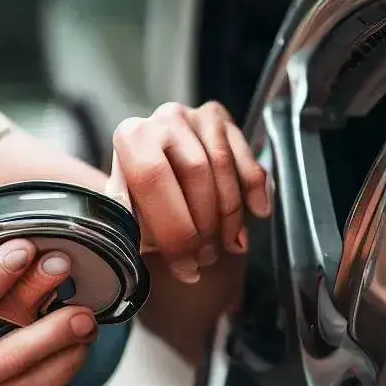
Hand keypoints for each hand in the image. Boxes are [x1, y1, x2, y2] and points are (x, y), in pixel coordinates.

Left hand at [107, 101, 271, 281]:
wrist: (152, 170)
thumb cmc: (141, 198)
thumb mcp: (128, 214)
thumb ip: (133, 225)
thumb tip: (141, 249)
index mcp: (132, 138)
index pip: (153, 181)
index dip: (174, 231)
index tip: (186, 267)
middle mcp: (165, 120)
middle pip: (195, 173)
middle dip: (205, 226)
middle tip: (206, 259)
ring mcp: (197, 117)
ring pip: (224, 167)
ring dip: (230, 215)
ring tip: (226, 245)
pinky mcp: (225, 122)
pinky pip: (248, 159)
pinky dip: (255, 189)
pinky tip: (258, 213)